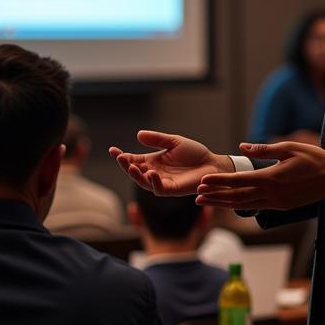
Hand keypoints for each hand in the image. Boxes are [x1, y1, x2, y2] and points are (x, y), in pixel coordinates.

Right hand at [109, 131, 231, 196]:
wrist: (212, 163)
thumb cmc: (194, 153)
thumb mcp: (174, 142)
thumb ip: (157, 139)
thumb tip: (138, 135)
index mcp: (153, 161)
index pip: (133, 160)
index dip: (122, 156)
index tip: (112, 150)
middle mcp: (155, 173)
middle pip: (135, 172)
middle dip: (125, 165)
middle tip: (120, 157)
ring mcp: (162, 182)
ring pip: (143, 182)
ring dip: (136, 175)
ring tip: (131, 166)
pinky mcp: (172, 190)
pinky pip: (159, 189)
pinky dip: (153, 182)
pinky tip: (151, 174)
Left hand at [196, 141, 324, 210]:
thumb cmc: (314, 159)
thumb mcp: (289, 148)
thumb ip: (263, 149)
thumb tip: (242, 146)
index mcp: (272, 178)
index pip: (239, 181)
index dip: (219, 182)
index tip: (203, 181)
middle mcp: (272, 194)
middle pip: (237, 197)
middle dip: (216, 197)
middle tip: (197, 196)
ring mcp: (277, 203)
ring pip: (245, 205)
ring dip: (224, 204)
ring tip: (207, 203)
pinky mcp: (281, 206)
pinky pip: (256, 207)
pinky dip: (240, 206)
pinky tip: (231, 203)